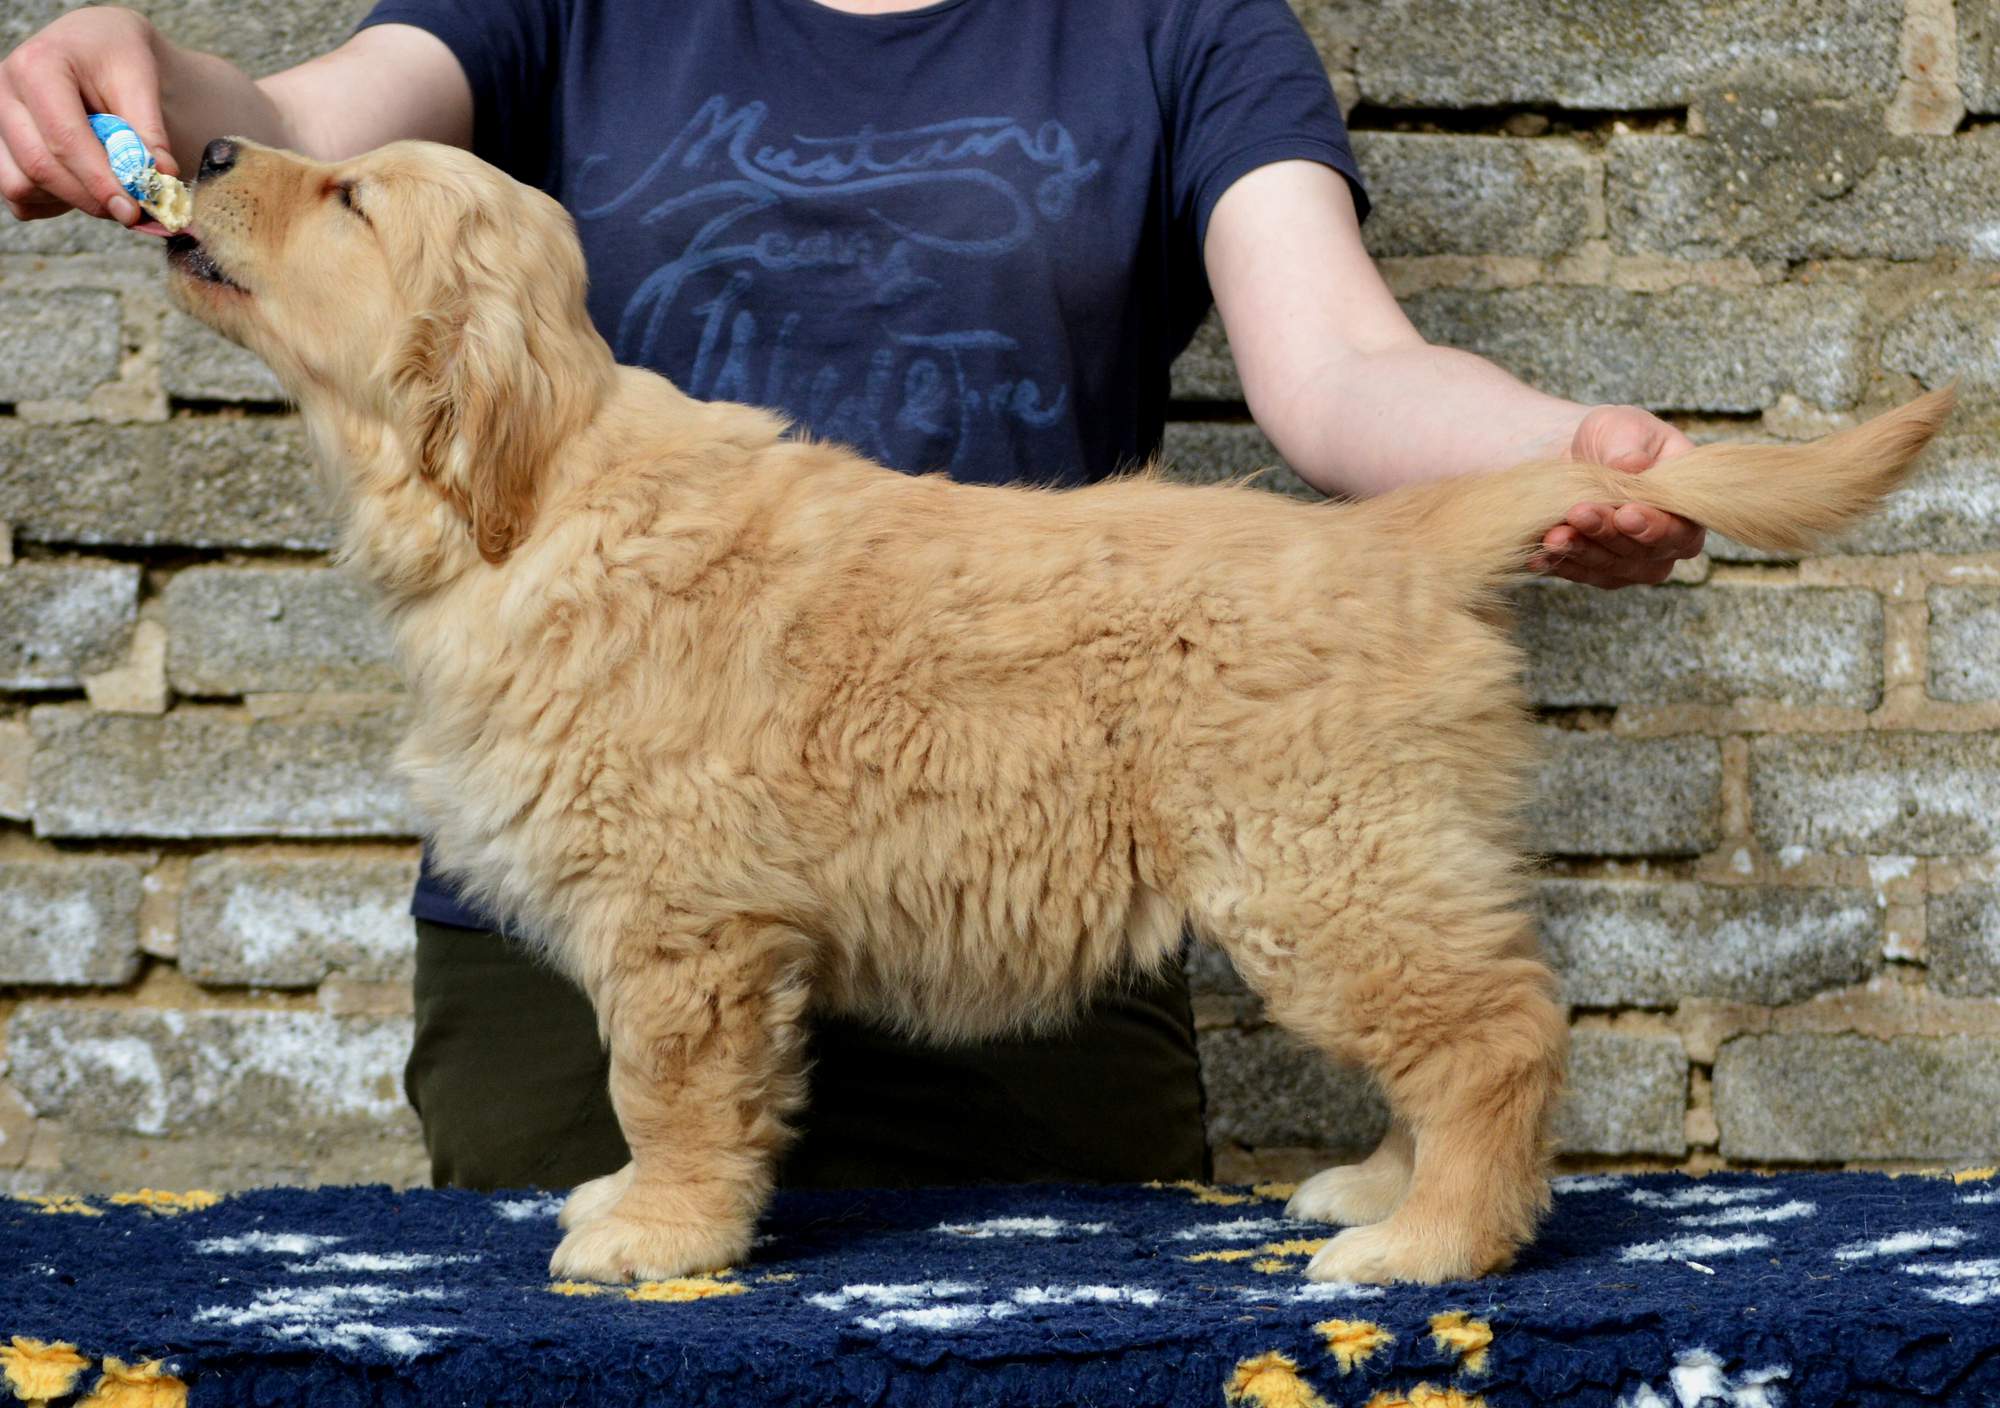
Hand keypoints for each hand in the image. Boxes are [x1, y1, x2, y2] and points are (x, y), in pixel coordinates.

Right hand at [0, 6, 177, 227]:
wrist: (94, 47)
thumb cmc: (117, 58)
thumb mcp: (141, 81)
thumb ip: (150, 133)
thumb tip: (160, 181)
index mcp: (36, 67)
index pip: (64, 137)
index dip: (99, 180)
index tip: (134, 210)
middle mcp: (4, 93)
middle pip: (40, 167)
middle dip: (91, 197)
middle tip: (135, 210)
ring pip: (22, 186)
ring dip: (72, 200)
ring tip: (111, 185)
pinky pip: (20, 197)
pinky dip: (54, 203)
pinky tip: (86, 184)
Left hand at [1529, 403, 1705, 588]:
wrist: (1580, 454)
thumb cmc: (1615, 438)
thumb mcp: (1624, 428)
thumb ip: (1630, 448)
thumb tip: (1633, 466)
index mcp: (1687, 506)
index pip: (1680, 529)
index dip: (1654, 526)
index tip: (1625, 514)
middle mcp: (1668, 542)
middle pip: (1642, 554)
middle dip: (1607, 534)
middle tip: (1578, 513)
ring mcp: (1634, 562)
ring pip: (1610, 568)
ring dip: (1581, 551)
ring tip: (1553, 535)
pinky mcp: (1601, 571)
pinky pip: (1581, 574)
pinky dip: (1559, 563)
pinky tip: (1538, 556)